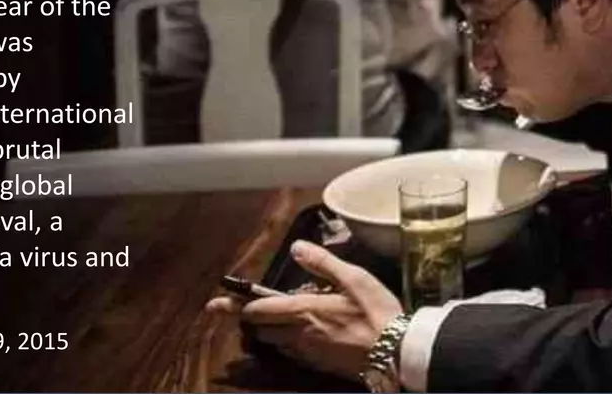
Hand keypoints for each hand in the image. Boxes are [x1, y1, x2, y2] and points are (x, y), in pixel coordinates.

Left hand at [204, 241, 402, 380]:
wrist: (395, 353)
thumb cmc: (376, 312)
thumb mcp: (354, 278)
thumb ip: (322, 262)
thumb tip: (297, 247)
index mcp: (303, 311)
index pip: (257, 310)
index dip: (234, 306)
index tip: (216, 303)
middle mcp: (298, 335)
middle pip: (260, 330)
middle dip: (252, 319)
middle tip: (250, 308)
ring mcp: (306, 353)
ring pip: (274, 342)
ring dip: (269, 331)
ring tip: (277, 318)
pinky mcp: (317, 365)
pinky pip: (292, 353)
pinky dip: (287, 342)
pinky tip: (303, 333)